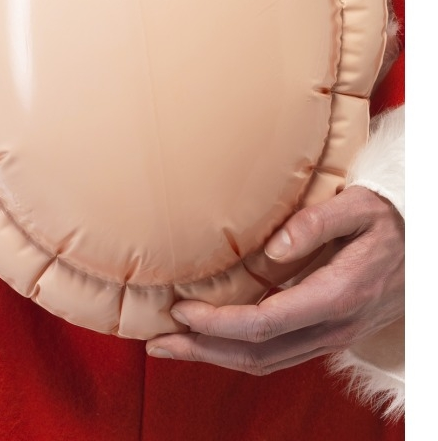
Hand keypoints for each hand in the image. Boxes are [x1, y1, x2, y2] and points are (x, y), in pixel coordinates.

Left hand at [146, 186, 403, 373]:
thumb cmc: (388, 220)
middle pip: (258, 355)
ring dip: (216, 358)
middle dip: (203, 352)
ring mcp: (331, 336)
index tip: (180, 310)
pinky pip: (278, 353)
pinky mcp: (327, 333)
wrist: (423, 247)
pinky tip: (214, 339)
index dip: (217, 323)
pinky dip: (239, 351)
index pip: (263, 324)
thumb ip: (317, 223)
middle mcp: (332, 327)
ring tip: (173, 347)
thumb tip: (272, 249)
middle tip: (158, 343)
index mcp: (335, 296)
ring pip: (267, 362)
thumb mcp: (359, 207)